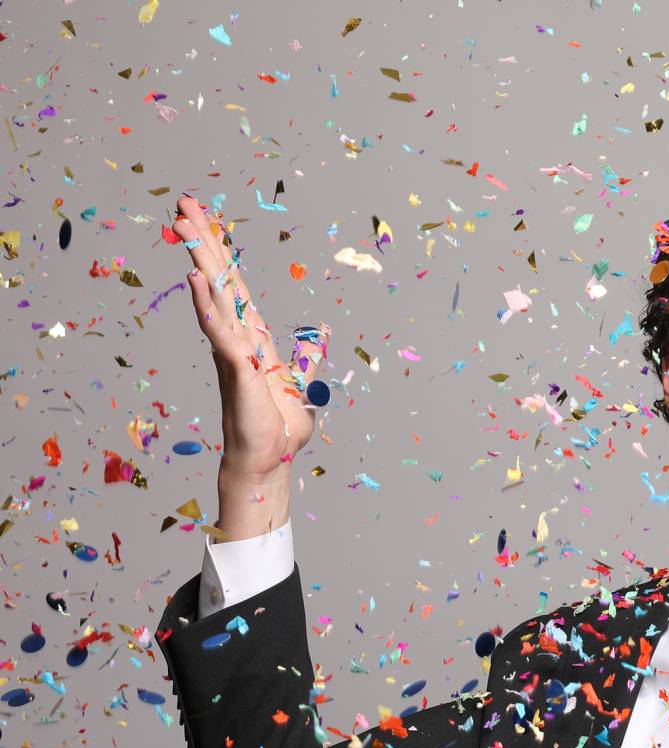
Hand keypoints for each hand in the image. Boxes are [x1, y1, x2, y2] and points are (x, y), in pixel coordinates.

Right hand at [170, 195, 326, 540]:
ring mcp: (233, 351)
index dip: (220, 250)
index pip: (234, 283)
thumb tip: (320, 334)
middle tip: (183, 203)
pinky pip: (221, 332)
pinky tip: (197, 282)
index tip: (204, 217)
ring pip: (214, 297)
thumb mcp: (300, 383)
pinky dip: (209, 307)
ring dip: (201, 260)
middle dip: (203, 240)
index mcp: (252, 334)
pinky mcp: (237, 370)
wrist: (267, 458)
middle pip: (219, 279)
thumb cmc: (277, 424)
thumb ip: (307, 357)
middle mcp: (237, 336)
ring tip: (183, 226)